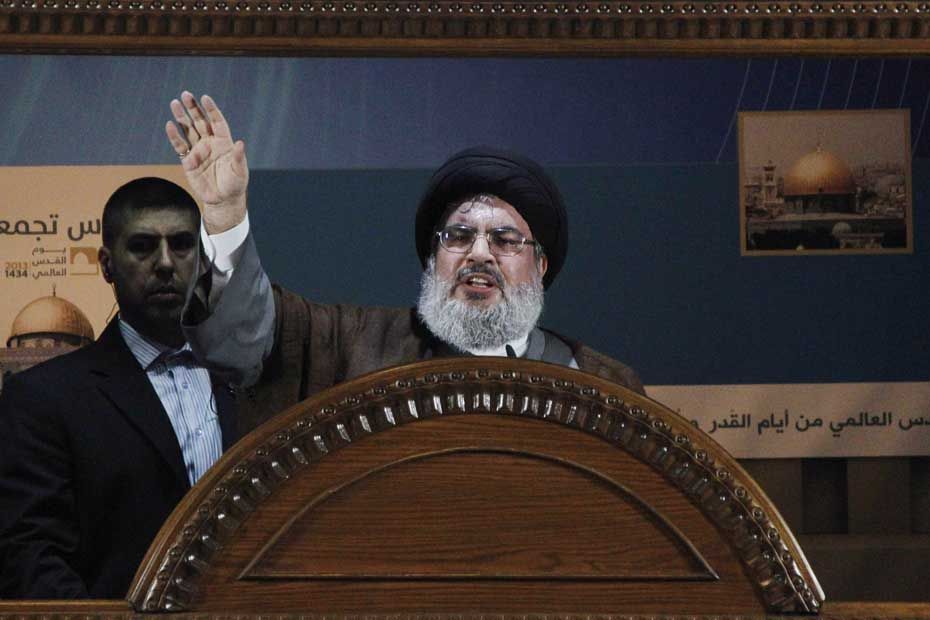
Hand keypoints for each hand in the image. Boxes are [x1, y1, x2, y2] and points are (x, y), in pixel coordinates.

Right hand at [166, 92, 248, 233]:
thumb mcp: (239, 172)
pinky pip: (180, 146)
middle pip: (200, 121)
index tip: (205, 98)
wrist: (223, 199)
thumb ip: (238, 158)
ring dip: (181, 117)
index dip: (211, 110)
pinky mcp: (188, 161)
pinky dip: (174, 136)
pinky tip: (169, 125)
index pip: (217, 122)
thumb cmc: (235, 184)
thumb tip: (240, 143)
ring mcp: (198, 150)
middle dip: (193, 108)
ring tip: (174, 103)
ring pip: (188, 130)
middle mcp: (210, 143)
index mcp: (224, 142)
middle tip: (185, 94)